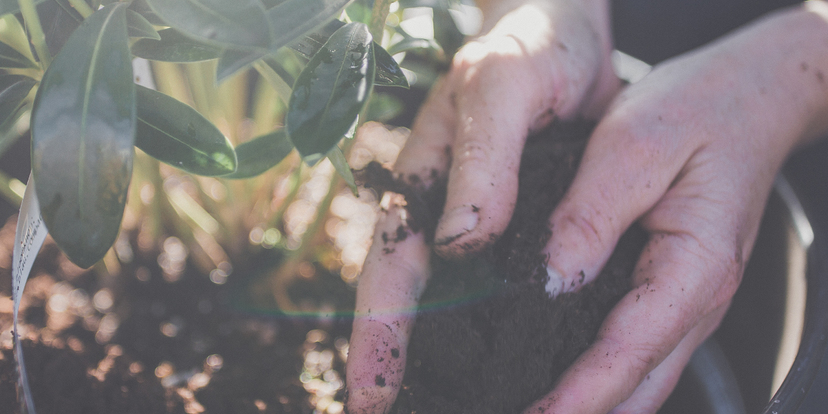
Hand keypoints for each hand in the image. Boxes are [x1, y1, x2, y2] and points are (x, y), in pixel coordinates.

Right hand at [345, 0, 617, 411]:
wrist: (570, 33)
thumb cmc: (530, 47)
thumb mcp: (503, 89)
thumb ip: (484, 160)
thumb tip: (462, 242)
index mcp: (423, 183)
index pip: (390, 269)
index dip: (378, 333)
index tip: (370, 394)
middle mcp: (445, 214)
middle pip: (411, 304)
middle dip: (396, 366)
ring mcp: (482, 227)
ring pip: (454, 308)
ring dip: (443, 363)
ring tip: (445, 410)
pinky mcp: (521, 231)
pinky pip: (502, 293)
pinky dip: (496, 336)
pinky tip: (507, 370)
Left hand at [527, 3, 827, 412]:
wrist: (751, 95)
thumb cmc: (699, 110)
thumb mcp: (634, 145)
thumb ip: (588, 216)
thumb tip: (550, 279)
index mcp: (692, 268)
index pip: (626, 353)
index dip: (574, 398)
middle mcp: (696, 299)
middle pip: (638, 389)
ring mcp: (687, 301)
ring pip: (641, 381)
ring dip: (590, 406)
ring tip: (530, 412)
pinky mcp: (671, 290)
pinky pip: (637, 352)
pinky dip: (602, 378)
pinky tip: (559, 377)